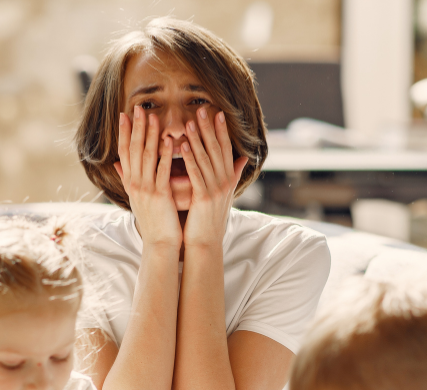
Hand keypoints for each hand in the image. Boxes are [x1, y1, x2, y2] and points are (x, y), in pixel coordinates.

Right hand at [114, 107, 181, 248]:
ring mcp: (146, 190)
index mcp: (130, 183)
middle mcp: (135, 184)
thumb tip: (117, 165)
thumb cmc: (153, 221)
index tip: (125, 115)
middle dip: (136, 128)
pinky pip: (162, 171)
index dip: (125, 133)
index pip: (125, 152)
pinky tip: (169, 141)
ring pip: (147, 157)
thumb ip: (128, 179)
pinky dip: (165, 155)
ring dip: (150, 136)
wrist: (160, 244)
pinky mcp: (160, 196)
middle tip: (139, 108)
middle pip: (134, 150)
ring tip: (154, 117)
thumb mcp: (137, 198)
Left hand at [181, 108, 247, 247]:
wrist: (206, 244)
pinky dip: (189, 159)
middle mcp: (224, 182)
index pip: (226, 149)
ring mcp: (215, 190)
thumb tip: (244, 157)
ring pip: (206, 159)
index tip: (217, 112)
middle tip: (203, 108)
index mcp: (228, 180)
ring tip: (191, 122)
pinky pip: (196, 174)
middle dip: (210, 128)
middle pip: (218, 150)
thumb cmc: (209, 220)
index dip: (222, 130)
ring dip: (198, 139)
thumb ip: (233, 174)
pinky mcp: (204, 199)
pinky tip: (182, 146)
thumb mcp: (224, 194)